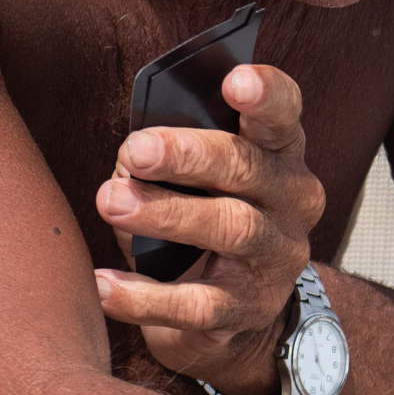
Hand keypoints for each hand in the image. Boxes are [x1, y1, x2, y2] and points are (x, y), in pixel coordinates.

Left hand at [95, 64, 329, 394]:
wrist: (236, 315)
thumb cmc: (202, 221)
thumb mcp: (196, 181)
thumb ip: (169, 157)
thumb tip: (130, 157)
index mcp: (278, 154)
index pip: (283, 114)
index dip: (265, 94)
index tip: (234, 79)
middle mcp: (290, 202)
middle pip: (247, 168)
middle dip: (189, 154)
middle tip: (135, 150)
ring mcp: (274, 260)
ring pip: (231, 228)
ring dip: (166, 213)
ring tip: (109, 202)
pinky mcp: (247, 311)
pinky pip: (197, 305)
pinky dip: (145, 297)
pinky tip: (103, 287)